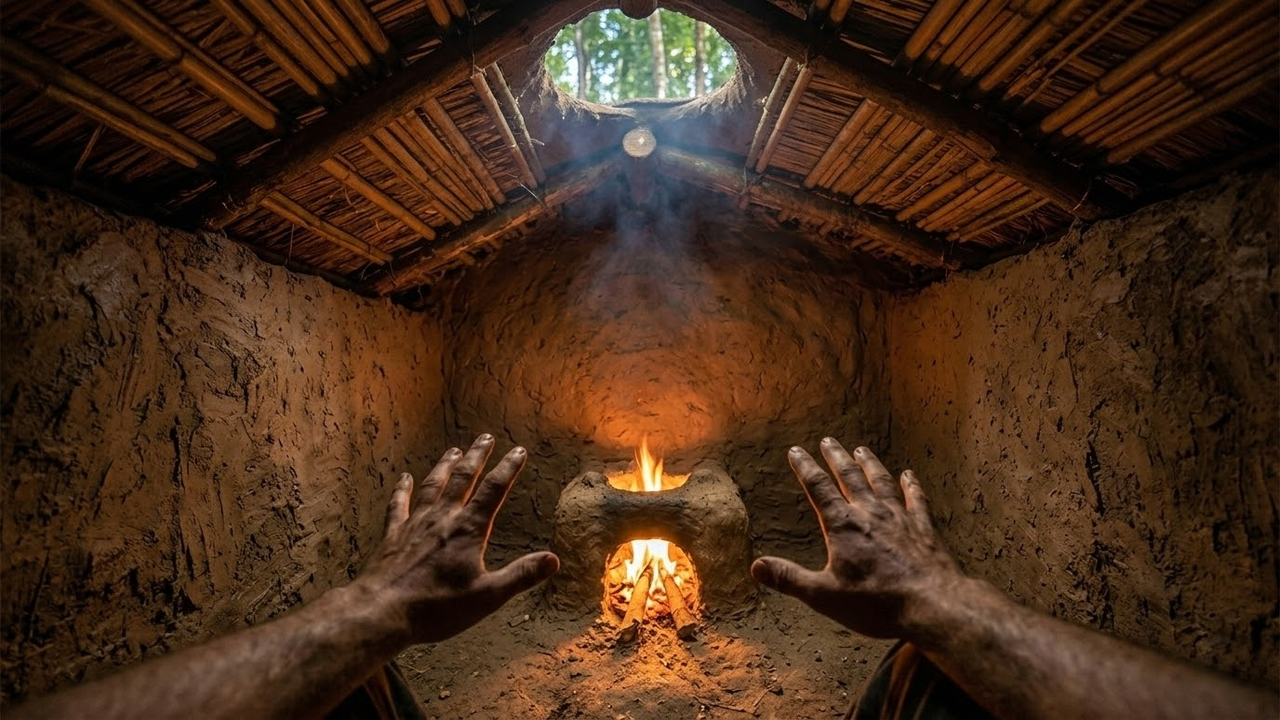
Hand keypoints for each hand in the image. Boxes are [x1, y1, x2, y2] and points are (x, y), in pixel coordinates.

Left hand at [354, 434, 559, 643]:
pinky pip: (398, 505)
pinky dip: (402, 489)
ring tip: (454, 450)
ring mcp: (415, 524)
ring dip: (445, 466)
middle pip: (463, 479)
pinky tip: (404, 478)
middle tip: (485, 437)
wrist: (383, 611)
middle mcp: (442, 519)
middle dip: (477, 456)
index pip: (494, 491)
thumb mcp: (488, 596)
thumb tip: (553, 560)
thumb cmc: (437, 607)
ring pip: (433, 486)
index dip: (508, 469)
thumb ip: (521, 575)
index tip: (518, 451)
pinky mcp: (393, 536)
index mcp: (468, 530)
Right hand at [751, 438, 963, 638]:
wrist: (931, 604)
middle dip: (836, 458)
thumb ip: (789, 578)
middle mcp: (870, 514)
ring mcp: (900, 518)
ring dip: (870, 465)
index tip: (796, 451)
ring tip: (862, 450)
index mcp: (843, 526)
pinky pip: (916, 499)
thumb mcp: (824, 595)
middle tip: (828, 441)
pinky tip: (909, 475)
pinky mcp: (923, 529)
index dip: (805, 468)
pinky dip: (911, 485)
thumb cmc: (876, 603)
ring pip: (881, 482)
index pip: (818, 488)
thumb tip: (756, 567)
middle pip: (850, 477)